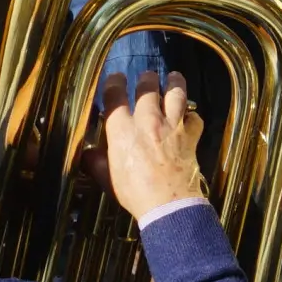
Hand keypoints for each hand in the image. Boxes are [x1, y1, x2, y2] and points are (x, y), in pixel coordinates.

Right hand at [98, 71, 207, 217]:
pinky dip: (192, 116)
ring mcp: (172, 126)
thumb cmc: (134, 192)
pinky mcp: (191, 136)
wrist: (168, 204)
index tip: (116, 77)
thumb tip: (86, 153)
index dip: (114, 82)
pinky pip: (195, 118)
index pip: (115, 95)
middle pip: (148, 87)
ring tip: (173, 77)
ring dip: (174, 83)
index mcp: (122, 130)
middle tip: (147, 76)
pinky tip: (190, 117)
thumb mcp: (107, 178)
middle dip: (146, 78)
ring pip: (176, 94)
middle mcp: (147, 121)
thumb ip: (96, 161)